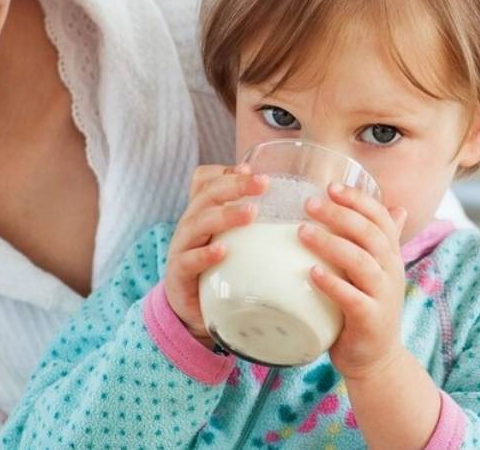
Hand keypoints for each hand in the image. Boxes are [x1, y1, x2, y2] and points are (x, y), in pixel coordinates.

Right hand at [164, 164, 266, 342]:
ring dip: (225, 215)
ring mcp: (181, 248)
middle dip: (235, 185)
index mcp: (203, 212)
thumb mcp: (236, 242)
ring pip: (198, 223)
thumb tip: (301, 212)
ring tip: (251, 212)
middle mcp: (190, 224)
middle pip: (207, 195)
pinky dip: (204, 254)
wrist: (192, 311)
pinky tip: (223, 251)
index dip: (226, 172)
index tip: (251, 168)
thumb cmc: (220, 270)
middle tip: (264, 183)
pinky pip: (187, 261)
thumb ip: (255, 225)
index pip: (206, 180)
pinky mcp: (178, 275)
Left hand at [297, 182, 407, 379]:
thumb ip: (377, 241)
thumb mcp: (374, 270)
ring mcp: (384, 295)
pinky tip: (312, 273)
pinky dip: (333, 284)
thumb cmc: (366, 308)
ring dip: (332, 244)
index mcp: (390, 254)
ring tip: (303, 233)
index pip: (380, 217)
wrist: (376, 358)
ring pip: (362, 261)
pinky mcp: (371, 320)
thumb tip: (395, 206)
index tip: (330, 186)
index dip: (358, 199)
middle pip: (370, 233)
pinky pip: (353, 298)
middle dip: (340, 215)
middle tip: (309, 204)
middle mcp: (391, 270)